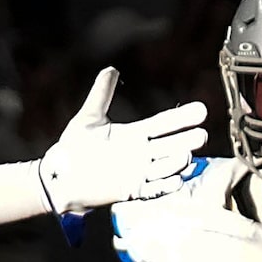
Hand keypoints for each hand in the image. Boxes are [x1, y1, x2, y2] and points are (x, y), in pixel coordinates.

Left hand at [37, 67, 207, 219]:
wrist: (60, 177)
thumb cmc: (73, 147)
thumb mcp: (88, 118)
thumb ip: (101, 94)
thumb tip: (110, 69)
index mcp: (135, 134)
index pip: (164, 123)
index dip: (182, 118)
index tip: (201, 110)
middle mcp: (142, 153)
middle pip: (172, 145)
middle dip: (188, 141)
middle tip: (201, 135)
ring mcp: (139, 173)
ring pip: (167, 167)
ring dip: (178, 162)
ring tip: (186, 155)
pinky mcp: (132, 191)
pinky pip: (154, 190)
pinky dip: (165, 186)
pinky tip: (176, 180)